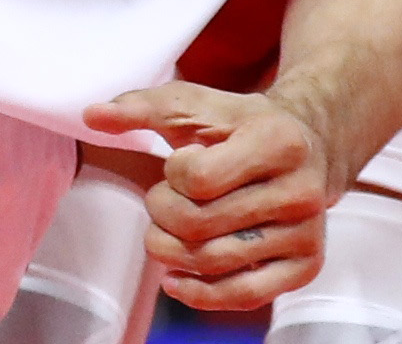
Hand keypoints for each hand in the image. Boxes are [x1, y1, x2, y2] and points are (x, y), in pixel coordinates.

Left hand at [86, 82, 333, 309]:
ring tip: (168, 230)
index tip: (182, 163)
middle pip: (199, 224)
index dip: (172, 175)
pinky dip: (199, 294)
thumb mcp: (198, 105)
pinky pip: (243, 296)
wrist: (309, 144)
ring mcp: (307, 232)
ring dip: (170, 251)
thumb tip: (92, 115)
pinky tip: (175, 278)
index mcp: (278, 141)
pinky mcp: (306, 266)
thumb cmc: (242, 125)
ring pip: (213, 262)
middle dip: (162, 213)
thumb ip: (143, 106)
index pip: (197, 178)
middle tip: (165, 199)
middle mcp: (301, 190)